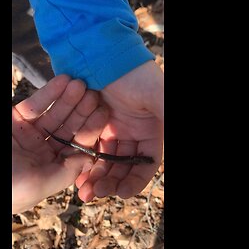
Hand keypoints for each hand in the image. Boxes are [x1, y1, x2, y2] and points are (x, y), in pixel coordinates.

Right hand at [12, 75, 107, 213]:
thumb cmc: (9, 188)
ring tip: (81, 83)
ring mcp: (29, 134)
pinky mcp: (15, 120)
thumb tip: (90, 157)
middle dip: (81, 110)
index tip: (104, 112)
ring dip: (67, 98)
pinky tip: (63, 80)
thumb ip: (66, 171)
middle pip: (68, 127)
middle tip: (95, 93)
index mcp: (52, 167)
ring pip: (53, 113)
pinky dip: (48, 93)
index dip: (90, 129)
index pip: (76, 146)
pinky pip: (34, 104)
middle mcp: (43, 150)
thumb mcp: (40, 184)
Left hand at [75, 61, 163, 201]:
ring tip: (83, 191)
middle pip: (124, 166)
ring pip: (106, 161)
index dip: (136, 180)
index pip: (146, 164)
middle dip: (111, 182)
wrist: (105, 53)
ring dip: (96, 177)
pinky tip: (76, 174)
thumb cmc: (135, 74)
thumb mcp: (157, 97)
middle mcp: (134, 134)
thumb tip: (172, 150)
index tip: (123, 193)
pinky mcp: (94, 124)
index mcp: (152, 132)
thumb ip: (166, 117)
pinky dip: (84, 161)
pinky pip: (90, 148)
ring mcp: (113, 130)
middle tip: (95, 195)